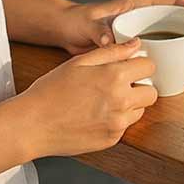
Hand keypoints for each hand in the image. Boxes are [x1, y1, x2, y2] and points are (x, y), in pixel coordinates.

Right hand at [16, 38, 157, 158]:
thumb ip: (112, 52)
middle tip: (119, 85)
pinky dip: (116, 120)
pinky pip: (125, 126)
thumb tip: (136, 44)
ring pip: (140, 110)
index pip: (149, 66)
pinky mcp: (112, 139)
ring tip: (104, 101)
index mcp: (115, 76)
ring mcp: (118, 123)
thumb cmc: (51, 91)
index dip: (140, 64)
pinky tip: (95, 116)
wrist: (32, 124)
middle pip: (151, 92)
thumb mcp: (79, 62)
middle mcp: (121, 101)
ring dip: (130, 104)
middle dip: (140, 86)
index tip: (130, 67)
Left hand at [64, 0, 183, 76]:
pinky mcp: (139, 49)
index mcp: (140, 5)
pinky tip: (182, 78)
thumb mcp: (90, 24)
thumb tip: (110, 39)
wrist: (67, 32)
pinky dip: (174, 65)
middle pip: (182, 26)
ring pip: (175, 43)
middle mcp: (147, 18)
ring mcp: (145, 34)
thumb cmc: (78, 21)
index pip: (176, 2)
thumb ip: (100, 30)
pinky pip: (162, 55)